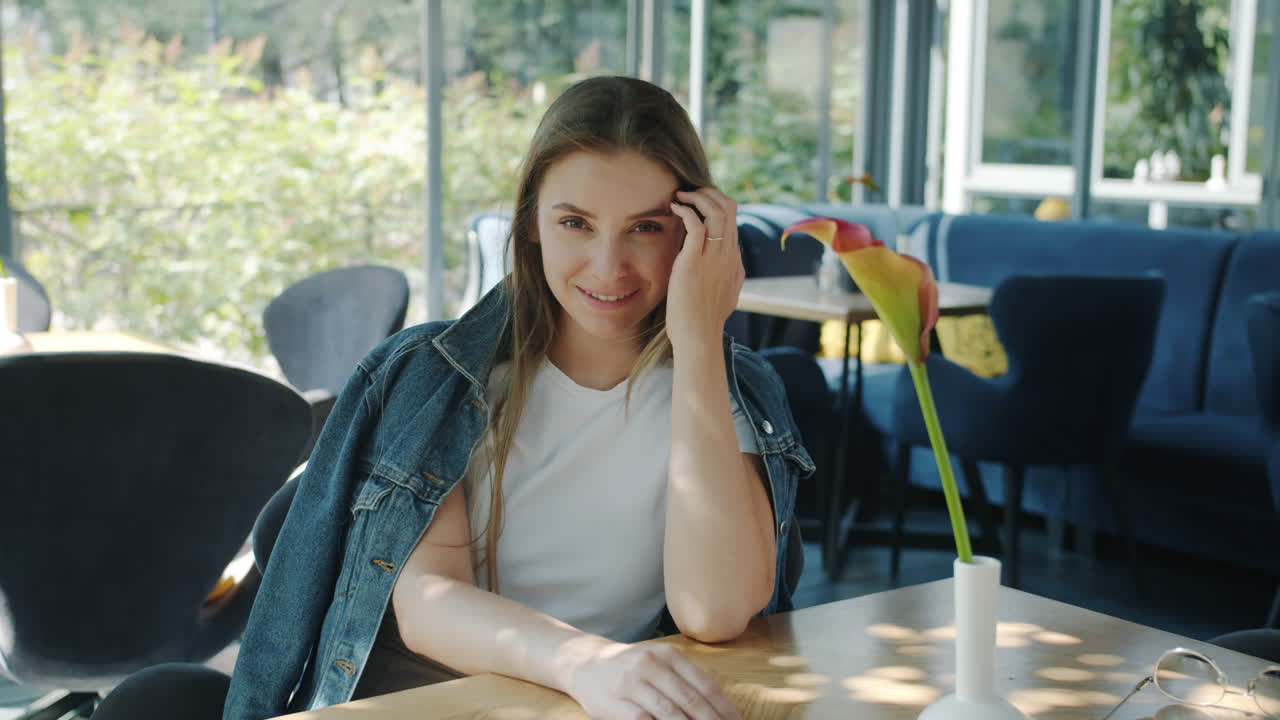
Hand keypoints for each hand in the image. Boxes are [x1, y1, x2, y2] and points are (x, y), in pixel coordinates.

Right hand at [561, 639, 740, 719]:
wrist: (584, 662)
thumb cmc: (630, 668)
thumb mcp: (659, 664)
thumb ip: (685, 682)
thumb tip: (718, 710)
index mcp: (669, 655)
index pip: (705, 686)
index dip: (725, 709)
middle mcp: (652, 665)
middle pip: (691, 701)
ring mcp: (632, 683)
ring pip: (669, 713)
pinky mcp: (615, 702)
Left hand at [666, 188, 744, 352]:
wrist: (698, 336)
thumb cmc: (703, 320)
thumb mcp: (724, 294)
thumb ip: (727, 276)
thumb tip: (729, 265)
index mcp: (733, 260)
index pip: (732, 219)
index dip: (716, 205)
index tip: (698, 203)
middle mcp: (728, 254)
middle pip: (729, 208)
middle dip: (709, 193)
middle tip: (690, 192)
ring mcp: (714, 257)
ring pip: (717, 211)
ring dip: (698, 197)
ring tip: (681, 196)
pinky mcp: (694, 261)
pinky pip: (696, 224)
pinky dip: (686, 210)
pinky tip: (674, 208)